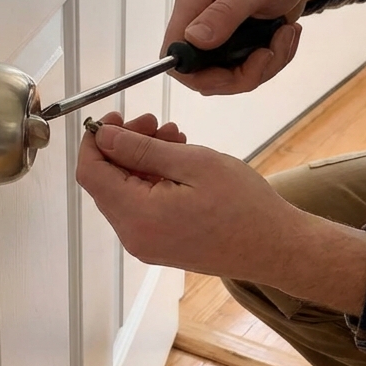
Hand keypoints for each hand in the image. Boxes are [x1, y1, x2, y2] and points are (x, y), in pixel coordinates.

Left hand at [76, 113, 311, 282]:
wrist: (275, 248)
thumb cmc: (244, 206)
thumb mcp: (192, 163)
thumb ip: (141, 149)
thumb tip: (104, 136)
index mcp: (137, 216)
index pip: (90, 173)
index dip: (96, 140)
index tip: (115, 117)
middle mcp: (134, 237)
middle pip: (106, 183)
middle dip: (124, 146)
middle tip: (154, 122)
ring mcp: (146, 245)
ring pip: (124, 192)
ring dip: (142, 161)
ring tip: (175, 138)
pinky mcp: (160, 246)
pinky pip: (141, 207)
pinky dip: (152, 180)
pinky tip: (177, 162)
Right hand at [163, 0, 331, 95]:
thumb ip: (225, 12)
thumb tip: (194, 39)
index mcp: (194, 2)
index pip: (174, 53)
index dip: (196, 73)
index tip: (231, 71)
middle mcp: (202, 23)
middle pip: (203, 75)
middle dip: (241, 75)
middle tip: (269, 53)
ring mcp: (221, 37)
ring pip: (230, 78)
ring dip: (265, 66)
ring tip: (285, 33)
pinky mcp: (240, 46)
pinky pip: (250, 71)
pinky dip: (275, 60)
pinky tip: (286, 33)